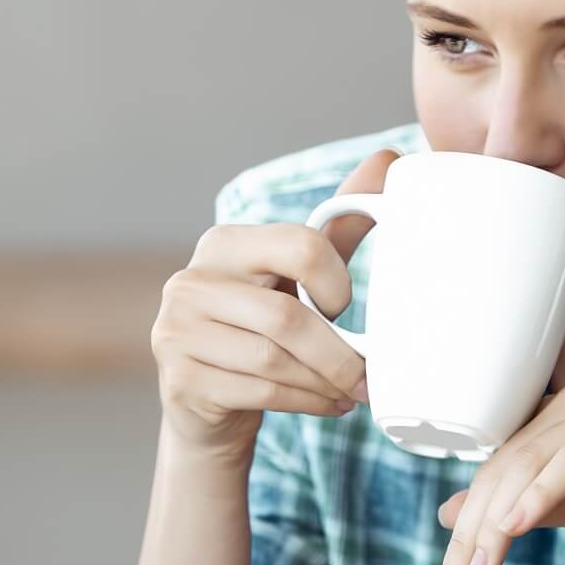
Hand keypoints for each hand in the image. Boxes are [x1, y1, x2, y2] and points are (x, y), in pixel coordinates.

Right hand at [153, 149, 396, 466]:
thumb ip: (338, 225)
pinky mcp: (180, 380)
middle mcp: (190, 282)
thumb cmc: (261, 332)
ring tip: (352, 393)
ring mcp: (177, 332)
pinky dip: (307, 403)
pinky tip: (328, 405)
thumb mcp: (298, 277)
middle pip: (286, 316)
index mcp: (223, 244)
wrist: (208, 404)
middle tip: (371, 376)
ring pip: (274, 360)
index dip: (336, 282)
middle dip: (340, 354)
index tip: (346, 308)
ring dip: (326, 382)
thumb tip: (388, 159)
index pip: (298, 245)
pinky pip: (260, 392)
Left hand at [431, 383, 564, 564]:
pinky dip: (539, 493)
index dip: (466, 532)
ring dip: (494, 525)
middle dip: (470, 539)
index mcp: (553, 422)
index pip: (493, 477)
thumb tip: (457, 517)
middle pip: (500, 473)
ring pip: (526, 466)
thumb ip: (528, 508)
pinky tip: (513, 529)